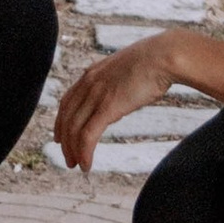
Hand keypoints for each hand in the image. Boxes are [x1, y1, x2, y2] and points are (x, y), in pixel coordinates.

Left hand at [51, 30, 184, 171]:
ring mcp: (97, 95)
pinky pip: (88, 135)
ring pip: (74, 129)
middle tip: (69, 159)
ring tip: (77, 166)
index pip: (67, 102)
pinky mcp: (108, 107)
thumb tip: (121, 93)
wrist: (163, 56)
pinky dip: (84, 153)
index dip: (61, 122)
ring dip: (73, 151)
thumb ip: (116, 82)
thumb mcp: (126, 70)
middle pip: (67, 118)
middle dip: (65, 141)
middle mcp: (88, 83)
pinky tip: (87, 165)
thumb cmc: (153, 62)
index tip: (61, 137)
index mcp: (91, 74)